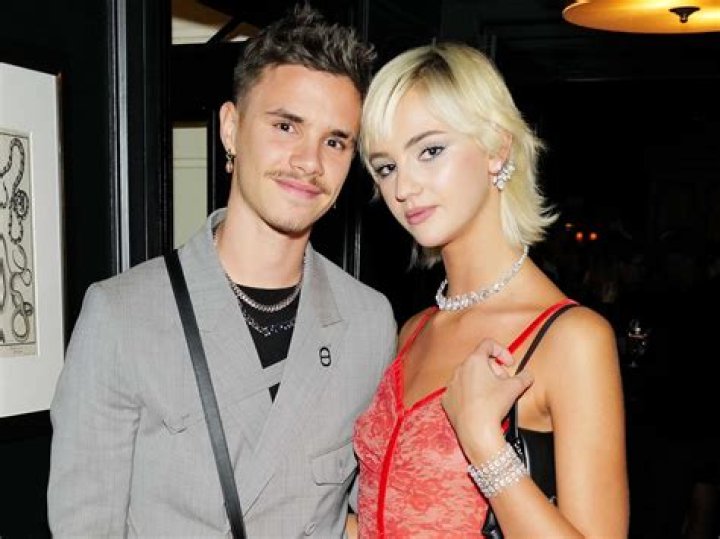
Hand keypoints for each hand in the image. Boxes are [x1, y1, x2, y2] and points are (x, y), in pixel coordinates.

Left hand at [441, 338, 532, 462]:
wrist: (476, 431)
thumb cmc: (493, 405)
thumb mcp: (515, 388)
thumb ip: (524, 377)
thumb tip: (528, 374)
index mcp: (474, 361)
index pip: (488, 344)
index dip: (502, 351)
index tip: (509, 364)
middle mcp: (459, 369)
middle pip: (480, 362)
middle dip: (495, 370)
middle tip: (504, 384)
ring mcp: (451, 385)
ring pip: (469, 377)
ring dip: (482, 382)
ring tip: (493, 396)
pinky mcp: (447, 400)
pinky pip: (460, 392)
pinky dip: (470, 395)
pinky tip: (479, 406)